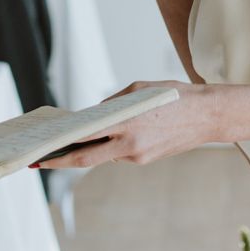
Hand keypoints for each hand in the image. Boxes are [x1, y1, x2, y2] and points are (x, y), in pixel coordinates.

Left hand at [34, 80, 215, 170]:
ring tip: (74, 137)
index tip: (42, 153)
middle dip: (62, 160)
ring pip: (106, 153)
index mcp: (126, 125)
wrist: (208, 116)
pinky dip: (112, 143)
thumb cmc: (173, 96)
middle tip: (42, 160)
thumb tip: (90, 118)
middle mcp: (131, 146)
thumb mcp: (138, 90)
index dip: (60, 149)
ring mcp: (139, 157)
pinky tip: (112, 134)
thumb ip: (111, 105)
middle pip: (87, 158)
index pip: (85, 140)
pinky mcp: (146, 160)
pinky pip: (121, 152)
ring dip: (92, 145)